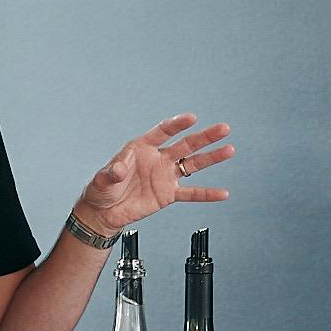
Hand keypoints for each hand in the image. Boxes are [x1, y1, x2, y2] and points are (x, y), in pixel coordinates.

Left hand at [75, 114, 234, 233]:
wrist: (105, 211)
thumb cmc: (102, 189)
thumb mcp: (103, 178)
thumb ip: (113, 172)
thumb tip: (119, 169)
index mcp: (142, 148)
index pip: (163, 132)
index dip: (177, 124)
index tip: (191, 118)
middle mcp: (158, 159)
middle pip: (186, 145)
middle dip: (204, 137)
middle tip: (222, 129)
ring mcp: (165, 176)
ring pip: (193, 164)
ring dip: (211, 158)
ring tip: (229, 150)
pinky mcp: (168, 195)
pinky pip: (191, 193)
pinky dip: (206, 194)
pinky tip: (222, 193)